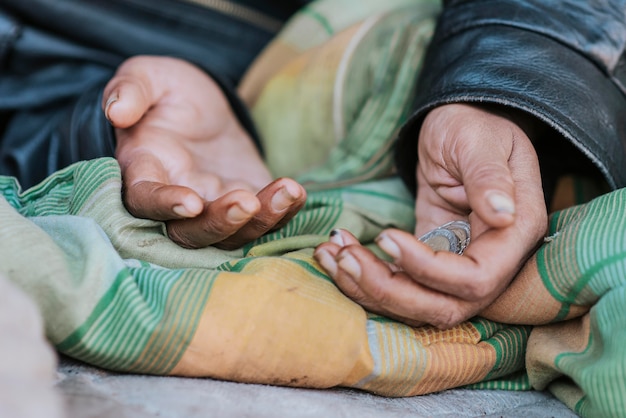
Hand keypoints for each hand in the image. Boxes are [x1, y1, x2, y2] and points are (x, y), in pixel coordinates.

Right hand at [102, 56, 305, 248]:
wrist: (203, 106)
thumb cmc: (168, 92)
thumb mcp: (148, 77)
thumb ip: (131, 89)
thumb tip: (117, 110)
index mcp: (145, 170)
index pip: (146, 199)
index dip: (165, 206)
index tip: (190, 203)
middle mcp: (177, 198)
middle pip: (191, 232)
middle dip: (220, 223)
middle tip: (247, 202)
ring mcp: (214, 205)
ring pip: (232, 234)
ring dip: (260, 221)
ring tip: (285, 191)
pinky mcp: (247, 200)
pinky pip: (264, 219)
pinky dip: (282, 212)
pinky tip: (296, 191)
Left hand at [314, 104, 546, 327]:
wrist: (458, 123)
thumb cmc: (474, 124)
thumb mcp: (478, 141)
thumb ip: (489, 177)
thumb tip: (503, 215)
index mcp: (514, 233)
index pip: (475, 278)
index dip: (428, 270)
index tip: (387, 237)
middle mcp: (491, 259)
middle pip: (443, 306)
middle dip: (389, 290)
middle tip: (345, 257)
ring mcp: (458, 262)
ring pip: (416, 302)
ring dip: (368, 288)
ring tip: (330, 255)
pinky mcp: (429, 257)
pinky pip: (400, 282)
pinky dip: (365, 276)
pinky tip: (334, 255)